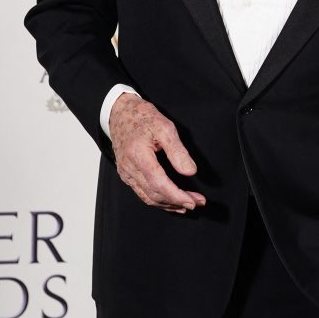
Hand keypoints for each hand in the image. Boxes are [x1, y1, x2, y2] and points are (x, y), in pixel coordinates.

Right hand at [109, 93, 205, 213]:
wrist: (120, 113)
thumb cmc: (142, 117)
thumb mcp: (165, 127)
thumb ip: (178, 151)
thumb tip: (190, 171)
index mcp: (138, 155)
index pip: (159, 183)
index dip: (177, 196)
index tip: (193, 201)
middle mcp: (129, 168)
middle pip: (154, 194)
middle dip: (177, 202)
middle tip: (198, 202)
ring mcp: (126, 173)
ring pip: (148, 198)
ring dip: (169, 204)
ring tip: (188, 204)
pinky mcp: (126, 175)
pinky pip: (142, 193)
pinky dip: (158, 200)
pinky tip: (170, 202)